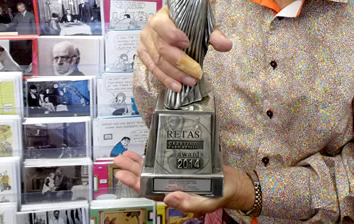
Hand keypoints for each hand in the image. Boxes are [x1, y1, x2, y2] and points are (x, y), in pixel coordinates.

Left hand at [114, 151, 253, 213]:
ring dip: (138, 162)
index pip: (150, 191)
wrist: (234, 184)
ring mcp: (175, 175)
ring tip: (125, 155)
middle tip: (118, 160)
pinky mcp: (182, 165)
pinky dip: (154, 156)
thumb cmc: (221, 194)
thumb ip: (189, 203)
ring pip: (153, 170)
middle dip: (132, 170)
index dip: (135, 183)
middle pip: (147, 178)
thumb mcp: (208, 202)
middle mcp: (171, 185)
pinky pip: (164, 161)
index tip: (123, 174)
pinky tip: (146, 150)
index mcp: (175, 196)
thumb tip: (168, 198)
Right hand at [137, 6, 232, 91]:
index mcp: (162, 16)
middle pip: (162, 48)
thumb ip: (213, 34)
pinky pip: (153, 69)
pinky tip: (176, 86)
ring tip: (189, 82)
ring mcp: (144, 42)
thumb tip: (226, 45)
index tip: (187, 44)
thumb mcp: (201, 24)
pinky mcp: (143, 54)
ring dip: (174, 74)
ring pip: (157, 61)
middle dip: (180, 63)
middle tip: (196, 73)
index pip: (162, 25)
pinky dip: (165, 79)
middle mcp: (149, 28)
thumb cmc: (187, 23)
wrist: (174, 22)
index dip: (173, 35)